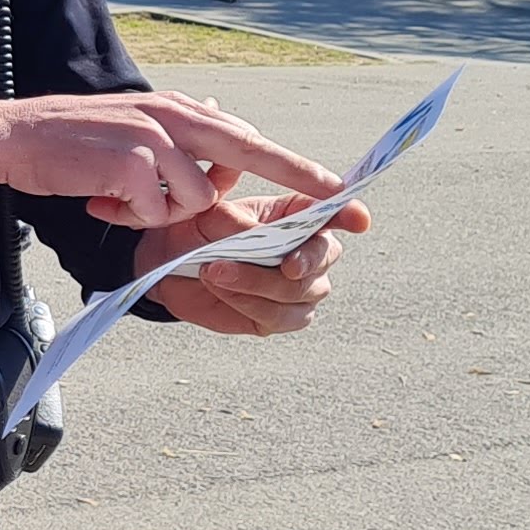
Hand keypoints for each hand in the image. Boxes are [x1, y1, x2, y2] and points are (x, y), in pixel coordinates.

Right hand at [0, 92, 348, 229]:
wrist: (16, 138)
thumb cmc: (74, 142)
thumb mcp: (135, 124)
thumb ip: (180, 127)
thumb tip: (224, 118)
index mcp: (181, 109)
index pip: (250, 139)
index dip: (298, 166)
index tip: (342, 187)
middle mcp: (175, 116)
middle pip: (253, 151)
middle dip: (303, 179)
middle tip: (347, 204)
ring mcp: (154, 137)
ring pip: (196, 197)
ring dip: (164, 213)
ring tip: (122, 200)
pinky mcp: (130, 163)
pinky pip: (157, 210)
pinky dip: (134, 217)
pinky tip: (103, 202)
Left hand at [147, 191, 369, 334]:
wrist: (170, 265)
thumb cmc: (198, 231)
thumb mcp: (210, 215)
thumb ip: (236, 221)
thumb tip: (256, 232)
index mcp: (298, 214)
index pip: (334, 212)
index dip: (350, 215)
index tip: (359, 220)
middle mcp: (307, 250)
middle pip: (323, 258)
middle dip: (302, 260)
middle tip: (283, 263)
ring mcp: (298, 287)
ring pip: (300, 292)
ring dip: (257, 283)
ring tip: (214, 271)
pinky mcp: (279, 317)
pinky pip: (279, 317)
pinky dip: (248, 303)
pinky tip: (221, 289)